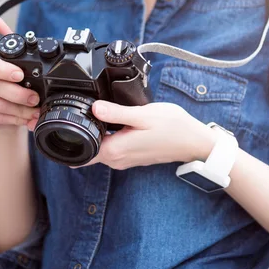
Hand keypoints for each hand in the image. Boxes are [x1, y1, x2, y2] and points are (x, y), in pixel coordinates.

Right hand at [0, 18, 40, 130]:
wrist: (9, 100)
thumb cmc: (12, 76)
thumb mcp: (17, 56)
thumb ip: (9, 39)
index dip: (1, 69)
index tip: (19, 75)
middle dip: (16, 94)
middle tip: (34, 99)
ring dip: (16, 110)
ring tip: (32, 112)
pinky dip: (7, 119)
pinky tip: (20, 119)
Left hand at [86, 101, 216, 169]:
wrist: (194, 141)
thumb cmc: (173, 128)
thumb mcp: (143, 115)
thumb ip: (116, 113)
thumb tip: (94, 108)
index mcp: (116, 150)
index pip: (82, 151)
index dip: (74, 134)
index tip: (74, 118)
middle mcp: (117, 160)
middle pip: (88, 149)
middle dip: (83, 132)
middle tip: (89, 110)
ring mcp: (125, 160)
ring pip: (100, 148)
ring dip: (98, 133)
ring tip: (103, 113)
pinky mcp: (132, 156)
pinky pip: (112, 148)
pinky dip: (109, 136)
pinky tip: (116, 122)